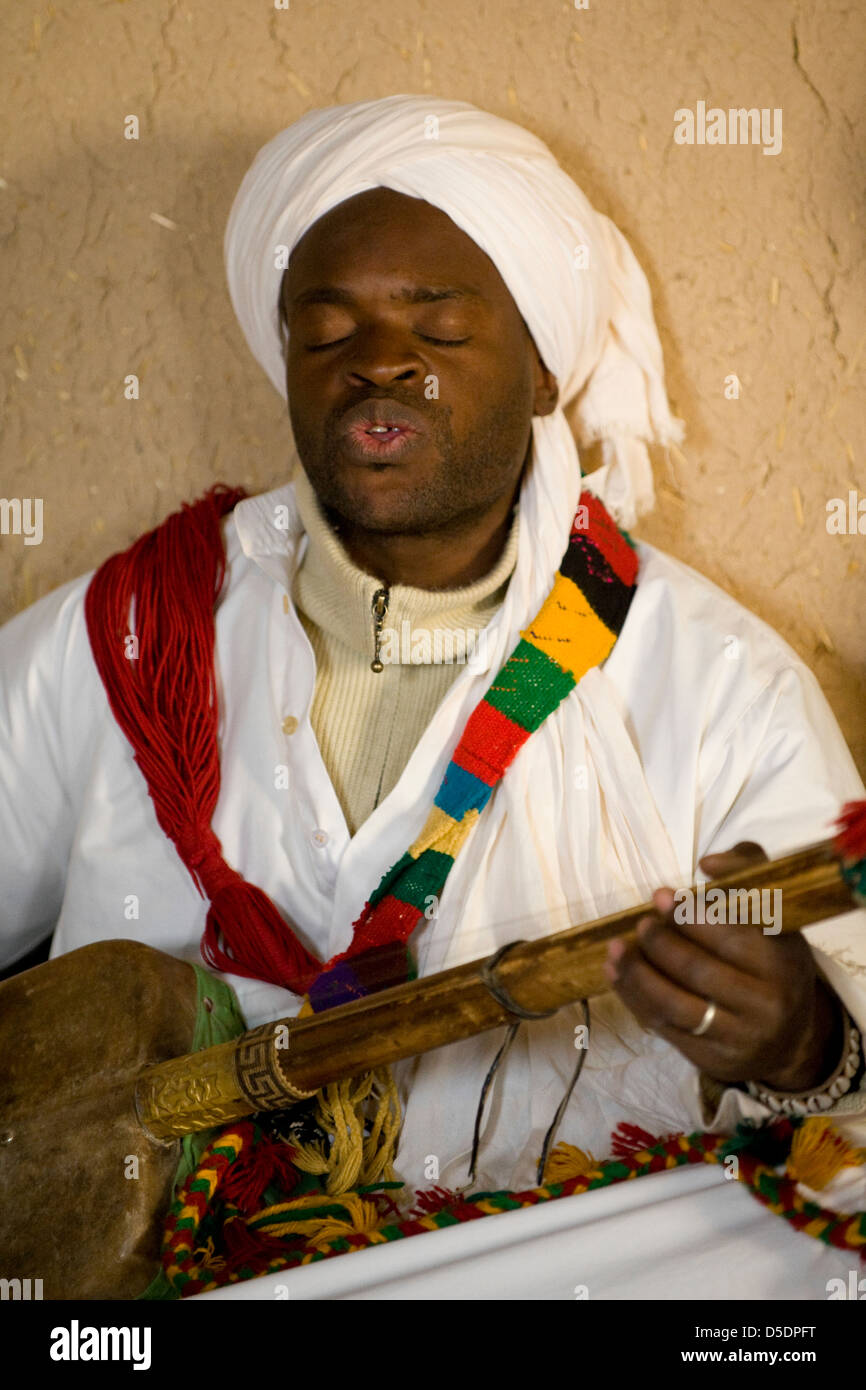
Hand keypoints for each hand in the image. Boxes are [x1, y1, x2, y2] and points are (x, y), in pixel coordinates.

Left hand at [603, 842, 843, 1089]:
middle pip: (700, 971)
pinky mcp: (713, 1060)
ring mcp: (740, 1035)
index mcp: (784, 960)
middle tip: (641, 923)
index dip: (691, 915)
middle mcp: (767, 1002)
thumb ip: (748, 871)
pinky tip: (617, 975)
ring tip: (618, 948)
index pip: (732, 936)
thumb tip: (708, 863)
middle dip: (661, 944)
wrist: (789, 1041)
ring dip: (639, 974)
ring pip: (677, 1004)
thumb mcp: (774, 917)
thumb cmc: (771, 963)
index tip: (659, 896)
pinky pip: (666, 1028)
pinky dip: (635, 999)